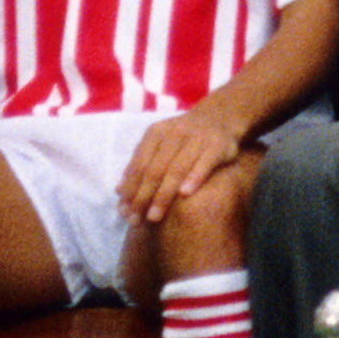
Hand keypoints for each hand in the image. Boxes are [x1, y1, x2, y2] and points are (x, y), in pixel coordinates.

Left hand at [113, 110, 252, 225]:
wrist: (219, 116)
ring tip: (154, 216)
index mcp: (156, 133)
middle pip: (155, 169)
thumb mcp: (159, 143)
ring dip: (163, 194)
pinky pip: (204, 163)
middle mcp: (175, 133)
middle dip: (143, 197)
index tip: (124, 212)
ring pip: (177, 168)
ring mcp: (197, 138)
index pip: (139, 165)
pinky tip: (184, 195)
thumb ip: (140, 164)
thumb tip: (118, 191)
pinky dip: (194, 177)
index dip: (130, 189)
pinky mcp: (218, 145)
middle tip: (136, 221)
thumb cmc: (183, 137)